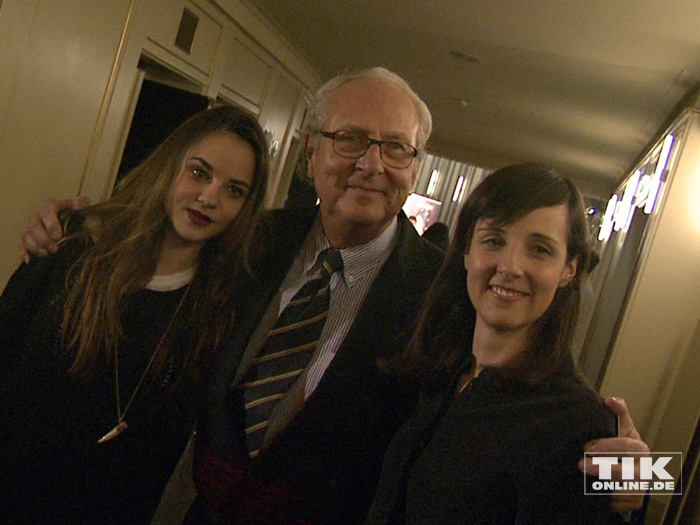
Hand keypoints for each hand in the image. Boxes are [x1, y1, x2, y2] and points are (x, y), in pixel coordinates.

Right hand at [20, 196, 89, 261]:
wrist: (62, 214)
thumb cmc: (70, 211)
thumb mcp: (75, 205)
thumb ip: (80, 204)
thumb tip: (84, 203)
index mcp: (48, 206)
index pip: (47, 213)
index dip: (51, 225)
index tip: (58, 236)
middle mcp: (36, 215)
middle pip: (34, 227)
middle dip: (44, 240)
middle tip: (54, 249)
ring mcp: (29, 226)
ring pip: (27, 237)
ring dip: (35, 247)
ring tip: (46, 254)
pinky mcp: (27, 237)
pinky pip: (22, 244)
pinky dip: (24, 252)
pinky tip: (28, 260)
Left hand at [579, 397, 649, 513]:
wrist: (623, 468)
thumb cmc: (619, 444)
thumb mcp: (620, 427)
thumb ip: (618, 412)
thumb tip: (610, 400)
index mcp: (639, 448)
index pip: (627, 447)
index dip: (607, 447)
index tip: (587, 447)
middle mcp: (643, 468)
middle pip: (627, 472)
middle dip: (603, 468)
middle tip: (581, 464)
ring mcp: (640, 487)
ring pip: (625, 491)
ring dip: (603, 486)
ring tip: (585, 480)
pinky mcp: (633, 502)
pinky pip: (621, 504)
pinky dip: (608, 500)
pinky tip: (594, 492)